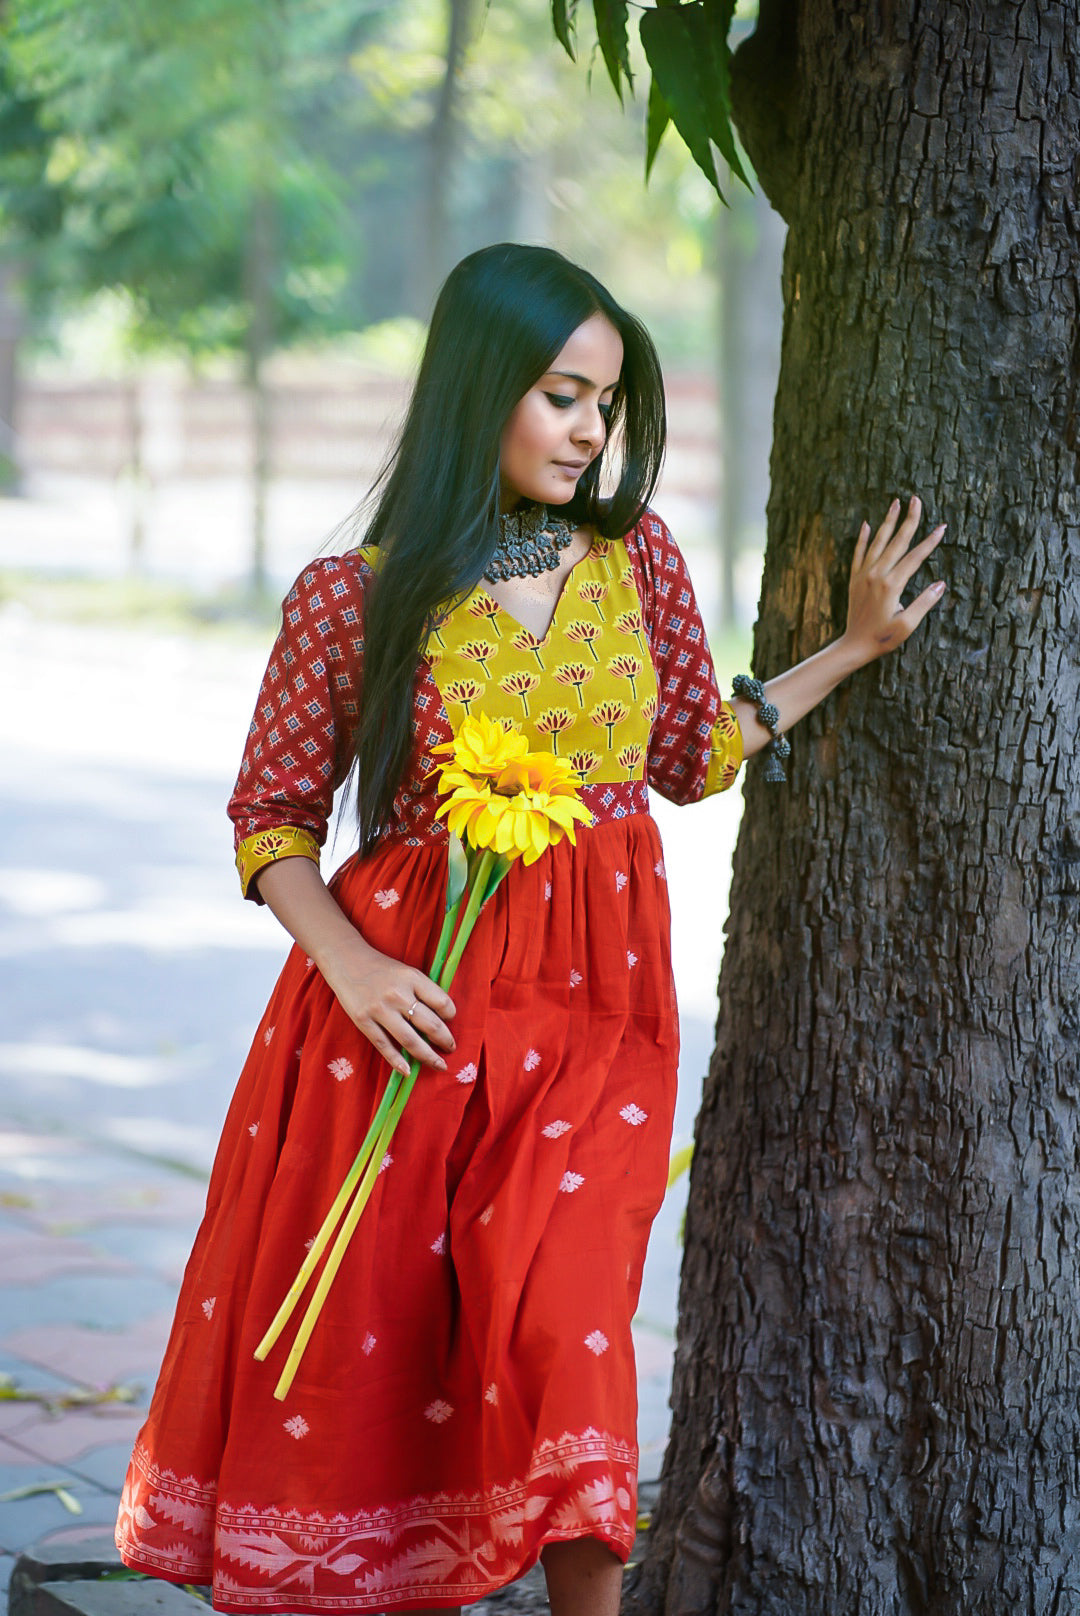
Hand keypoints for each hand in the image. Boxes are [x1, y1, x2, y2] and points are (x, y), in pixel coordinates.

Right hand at [320, 935, 456, 1077]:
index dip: (450, 1015)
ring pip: (410, 1040)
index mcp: (412, 978)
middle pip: (430, 1025)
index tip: (449, 1021)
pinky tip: (408, 1071)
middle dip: (445, 1040)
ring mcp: (380, 1009)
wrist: (346, 960)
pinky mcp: (363, 1021)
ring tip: (439, 1064)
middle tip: (451, 1048)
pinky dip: (397, 1061)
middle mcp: (398, 994)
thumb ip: (422, 991)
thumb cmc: (381, 968)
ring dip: (428, 1056)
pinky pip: (384, 1045)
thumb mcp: (406, 971)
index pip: (442, 1002)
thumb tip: (442, 1018)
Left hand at [842, 495, 945, 664]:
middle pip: (897, 542)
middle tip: (916, 499)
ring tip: (895, 503)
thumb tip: (941, 584)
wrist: (853, 645)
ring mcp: (863, 575)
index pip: (915, 557)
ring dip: (887, 522)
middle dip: (909, 520)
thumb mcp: (907, 625)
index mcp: (891, 585)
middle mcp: (876, 575)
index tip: (942, 527)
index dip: (930, 541)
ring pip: (877, 542)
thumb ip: (924, 603)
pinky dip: (862, 539)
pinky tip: (866, 524)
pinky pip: (857, 553)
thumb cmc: (883, 638)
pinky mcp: (854, 579)